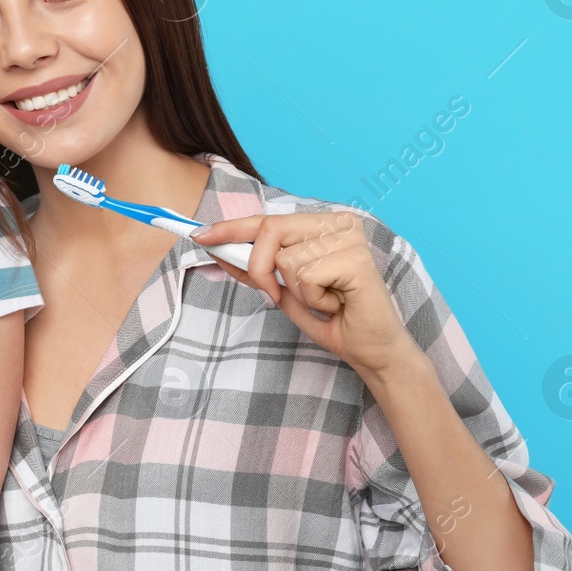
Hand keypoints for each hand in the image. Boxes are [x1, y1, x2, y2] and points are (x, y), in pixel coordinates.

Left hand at [192, 212, 419, 381]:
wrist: (371, 352)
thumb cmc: (334, 320)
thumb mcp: (284, 292)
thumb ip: (257, 269)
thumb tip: (220, 249)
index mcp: (323, 225)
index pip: (269, 219)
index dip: (231, 228)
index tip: (200, 235)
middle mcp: (339, 223)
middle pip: (270, 229)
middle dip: (257, 267)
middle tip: (272, 295)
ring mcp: (349, 237)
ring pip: (285, 258)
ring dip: (295, 291)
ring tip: (324, 300)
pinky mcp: (356, 258)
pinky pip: (305, 275)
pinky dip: (313, 298)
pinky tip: (336, 304)